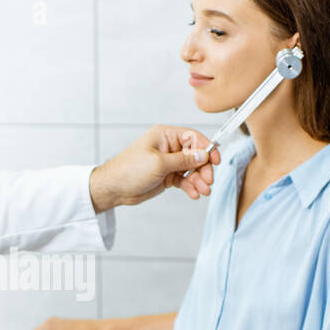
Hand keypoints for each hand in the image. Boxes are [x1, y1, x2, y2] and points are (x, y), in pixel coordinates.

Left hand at [88, 125, 220, 211]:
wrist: (114, 188)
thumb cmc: (129, 170)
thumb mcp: (159, 163)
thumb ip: (183, 159)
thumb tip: (203, 155)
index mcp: (165, 136)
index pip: (193, 137)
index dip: (206, 148)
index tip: (215, 160)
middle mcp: (168, 147)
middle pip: (195, 154)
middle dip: (203, 168)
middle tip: (208, 180)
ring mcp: (168, 162)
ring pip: (191, 169)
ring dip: (199, 180)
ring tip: (203, 191)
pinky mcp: (167, 176)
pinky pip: (184, 179)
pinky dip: (190, 186)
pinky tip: (194, 194)